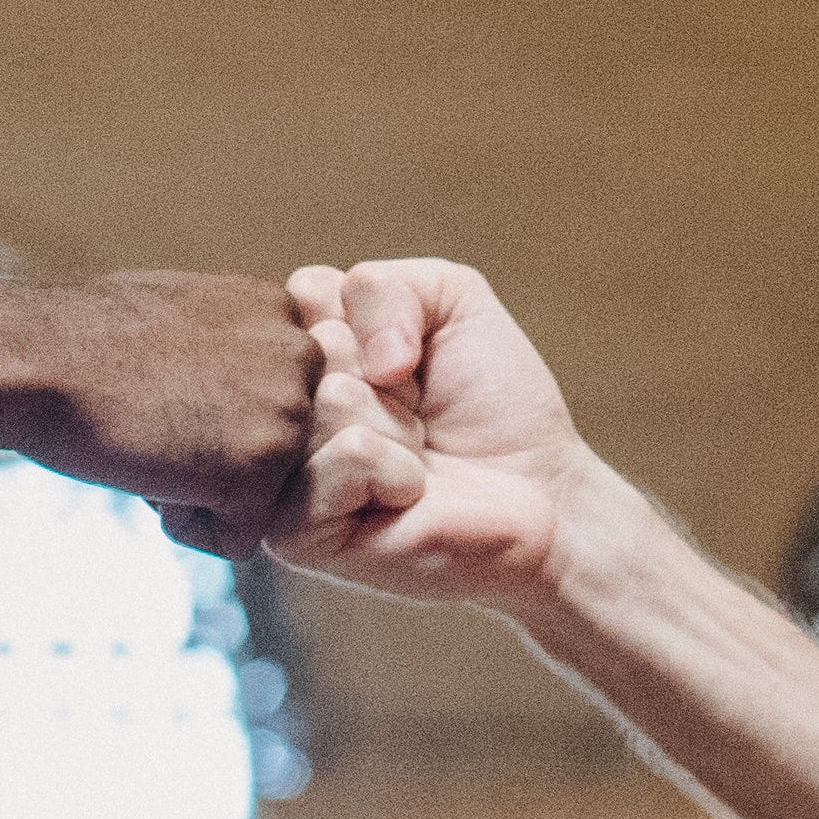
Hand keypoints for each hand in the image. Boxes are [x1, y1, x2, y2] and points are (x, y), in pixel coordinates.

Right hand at [11, 270, 327, 554]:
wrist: (35, 358)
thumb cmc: (82, 338)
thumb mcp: (182, 315)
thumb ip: (232, 347)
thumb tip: (240, 389)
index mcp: (282, 312)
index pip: (273, 408)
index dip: (210, 419)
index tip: (161, 389)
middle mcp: (303, 355)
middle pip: (274, 457)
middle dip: (213, 459)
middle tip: (152, 417)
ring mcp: (290, 412)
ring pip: (257, 501)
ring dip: (196, 491)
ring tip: (147, 437)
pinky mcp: (262, 469)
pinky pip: (235, 539)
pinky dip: (184, 524)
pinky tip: (146, 469)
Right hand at [276, 258, 588, 604]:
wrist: (539, 492)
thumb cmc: (490, 402)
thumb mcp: (452, 303)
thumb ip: (386, 285)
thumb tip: (365, 358)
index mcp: (299, 353)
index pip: (306, 290)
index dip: (378, 317)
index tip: (407, 360)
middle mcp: (279, 411)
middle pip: (317, 343)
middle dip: (393, 374)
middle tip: (416, 414)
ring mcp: (281, 475)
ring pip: (334, 397)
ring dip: (400, 424)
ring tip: (414, 457)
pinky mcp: (298, 533)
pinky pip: (350, 453)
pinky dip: (399, 470)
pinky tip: (408, 496)